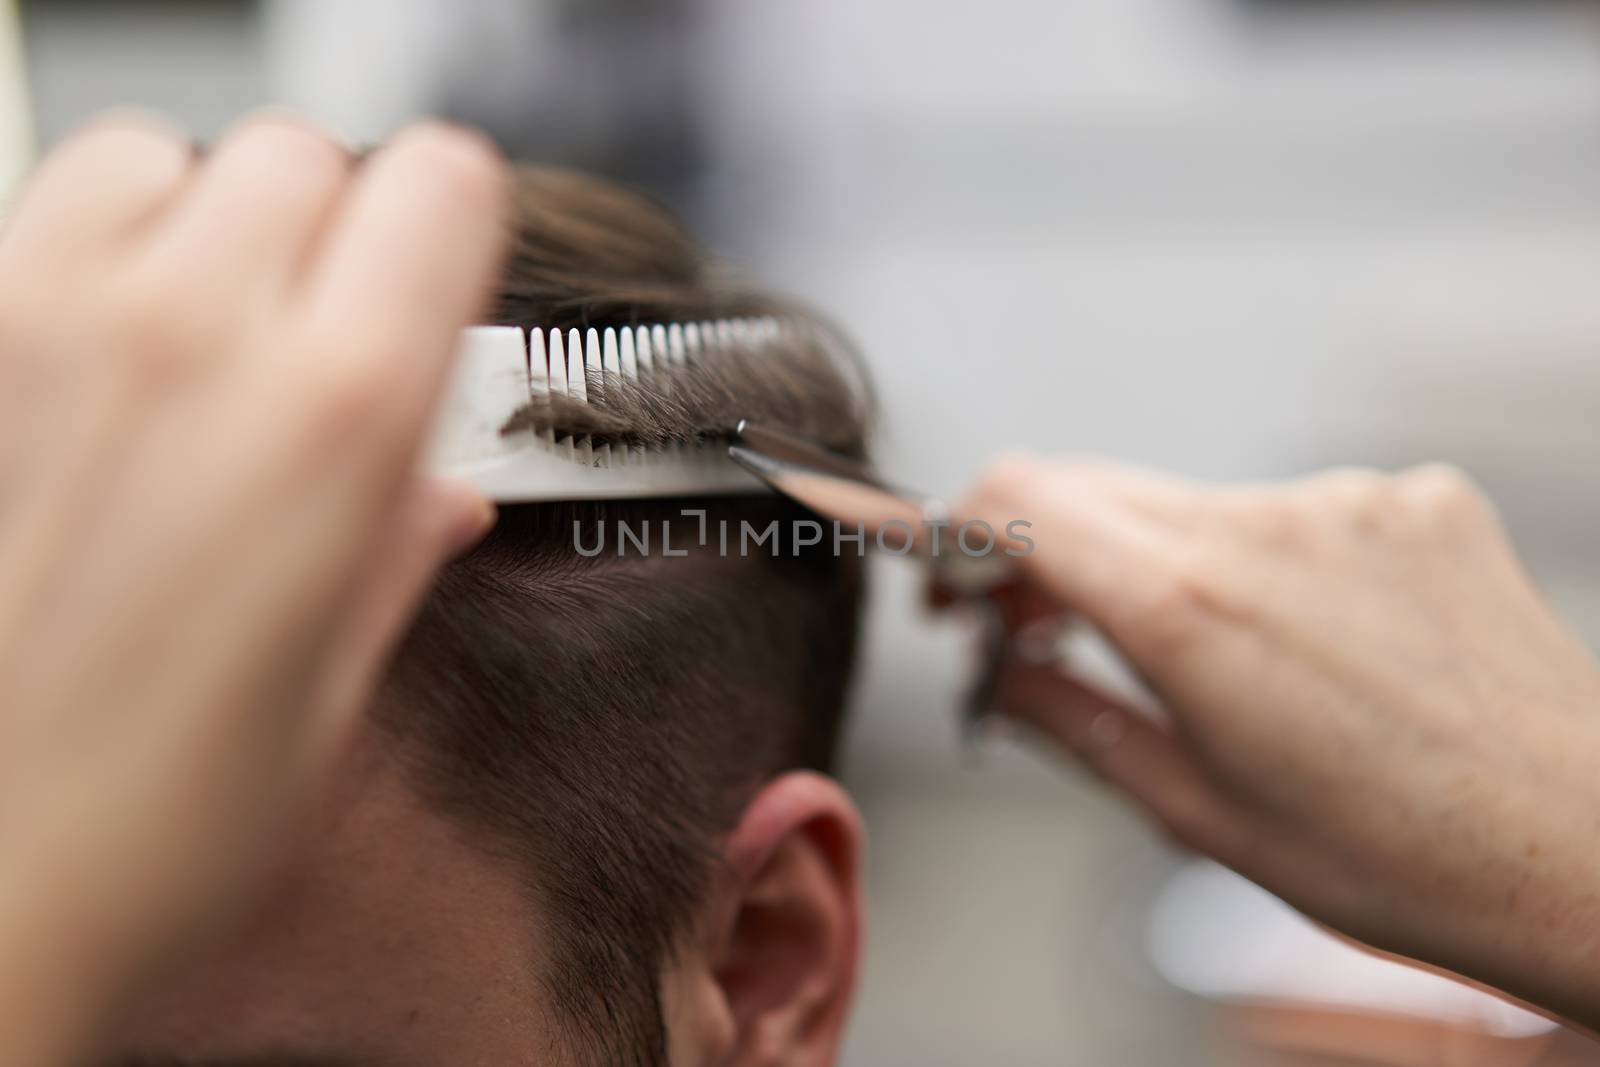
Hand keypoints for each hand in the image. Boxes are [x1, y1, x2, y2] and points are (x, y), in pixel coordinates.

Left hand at [0, 111, 505, 1062]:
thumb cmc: (142, 824)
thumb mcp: (336, 687)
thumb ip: (399, 547)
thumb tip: (440, 490)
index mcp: (337, 417)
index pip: (444, 185)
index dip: (456, 229)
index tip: (443, 280)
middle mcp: (195, 334)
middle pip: (309, 157)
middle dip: (337, 229)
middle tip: (326, 336)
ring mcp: (53, 323)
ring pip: (174, 157)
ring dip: (210, 221)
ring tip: (210, 330)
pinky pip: (54, 203)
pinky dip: (100, 240)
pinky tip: (111, 341)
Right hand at [959, 456, 1599, 1027]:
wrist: (1581, 845)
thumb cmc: (1400, 857)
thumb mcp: (1195, 811)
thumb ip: (1070, 718)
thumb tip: (996, 675)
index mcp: (1193, 608)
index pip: (1020, 497)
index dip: (961, 531)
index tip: (957, 584)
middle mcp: (1267, 524)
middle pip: (1093, 488)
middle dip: (1044, 552)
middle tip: (1039, 629)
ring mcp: (1350, 500)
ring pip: (1190, 499)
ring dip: (1158, 561)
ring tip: (1195, 660)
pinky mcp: (1415, 497)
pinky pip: (1292, 505)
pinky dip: (1263, 559)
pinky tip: (1303, 641)